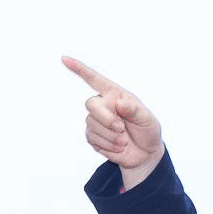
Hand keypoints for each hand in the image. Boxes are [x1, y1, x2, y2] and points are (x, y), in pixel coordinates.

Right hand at [62, 56, 164, 188]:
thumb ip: (135, 110)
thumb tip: (120, 102)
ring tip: (124, 140)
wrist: (145, 154)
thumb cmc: (147, 131)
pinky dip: (108, 145)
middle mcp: (103, 105)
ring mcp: (96, 121)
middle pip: (91, 104)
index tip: (64, 59)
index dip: (79, 69)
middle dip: (105, 118)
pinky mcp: (93, 137)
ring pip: (92, 124)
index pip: (95, 79)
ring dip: (111, 135)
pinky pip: (93, 139)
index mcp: (115, 95)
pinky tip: (119, 147)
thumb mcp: (147, 119)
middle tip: (121, 128)